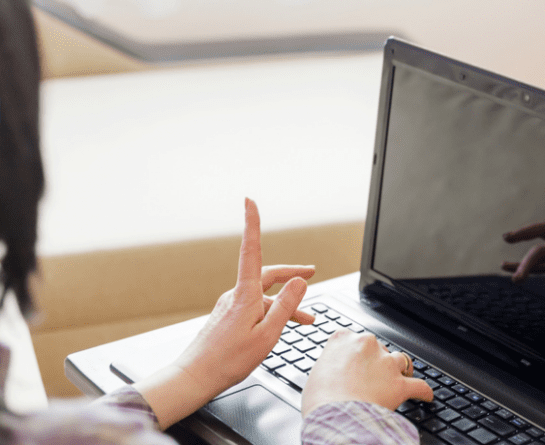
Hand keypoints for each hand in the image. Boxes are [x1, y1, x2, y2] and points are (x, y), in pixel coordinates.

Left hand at [135, 199, 315, 428]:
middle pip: (268, 274)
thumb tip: (299, 282)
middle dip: (292, 273)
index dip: (252, 224)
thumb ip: (285, 307)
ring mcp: (230, 306)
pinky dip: (274, 313)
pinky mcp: (228, 317)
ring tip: (308, 318)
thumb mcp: (267, 335)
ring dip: (286, 303)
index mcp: (245, 296)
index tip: (249, 202)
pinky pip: (256, 308)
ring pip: (265, 296)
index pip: (252, 250)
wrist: (195, 377)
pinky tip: (283, 327)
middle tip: (313, 272)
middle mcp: (236, 296)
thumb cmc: (228, 361)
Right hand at [302, 329, 433, 415]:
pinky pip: (419, 386)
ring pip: (400, 361)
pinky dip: (423, 392)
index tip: (359, 361)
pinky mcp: (399, 383)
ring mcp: (385, 363)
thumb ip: (330, 366)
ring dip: (401, 370)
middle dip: (379, 362)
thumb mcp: (315, 374)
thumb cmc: (319, 399)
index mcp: (343, 339)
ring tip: (402, 378)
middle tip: (375, 377)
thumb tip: (334, 375)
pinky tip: (426, 396)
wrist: (332, 415)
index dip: (359, 353)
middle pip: (380, 349)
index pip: (355, 339)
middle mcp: (366, 345)